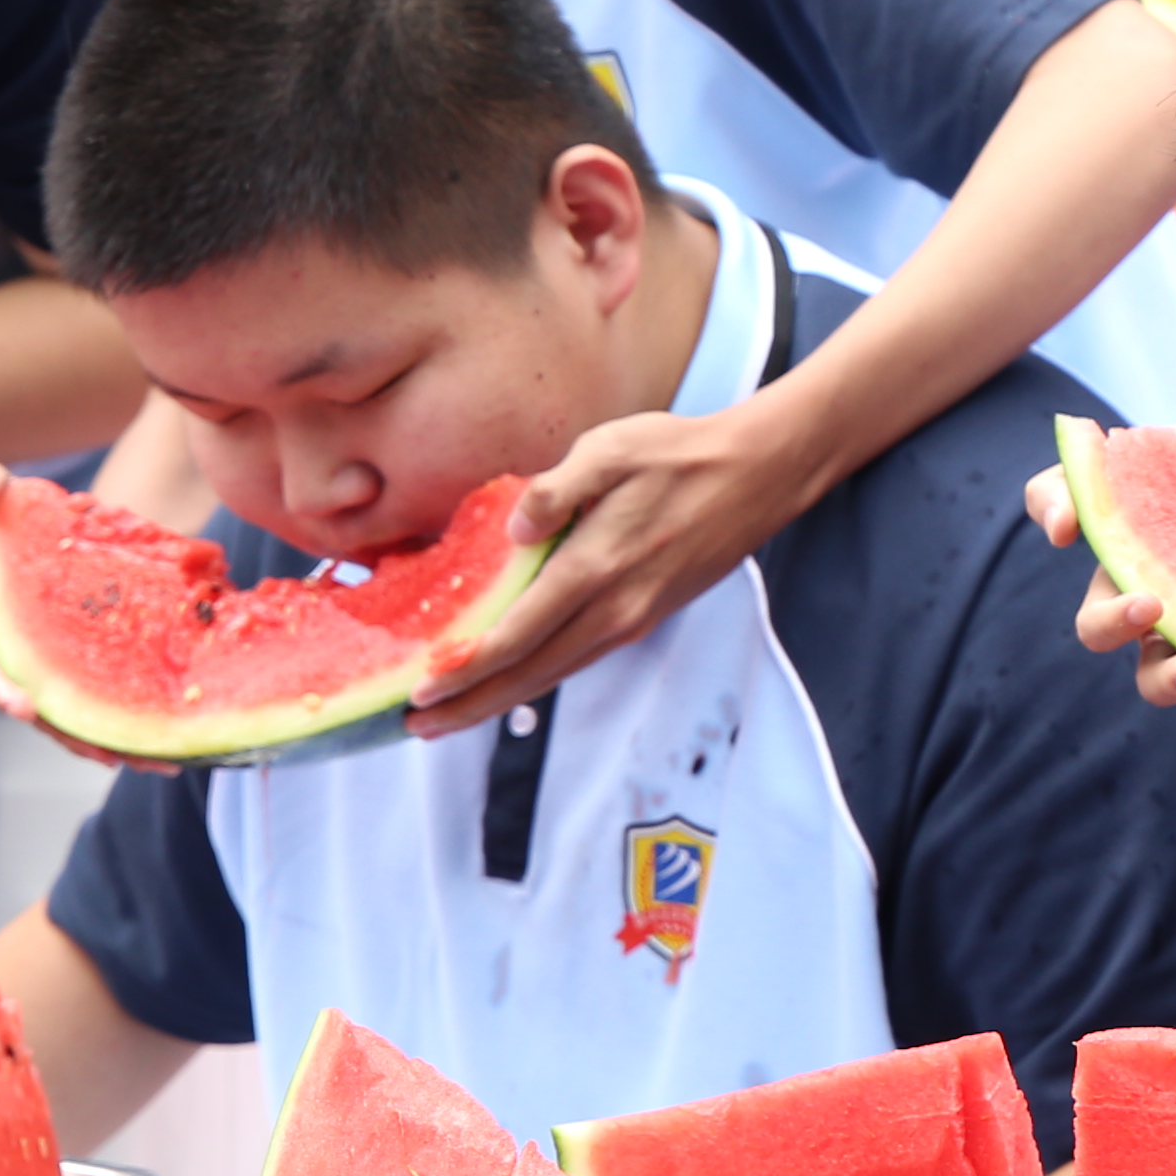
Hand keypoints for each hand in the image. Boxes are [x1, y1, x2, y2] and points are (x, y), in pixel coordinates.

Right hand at [0, 459, 190, 775]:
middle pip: (40, 711)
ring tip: (152, 759)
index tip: (25, 706)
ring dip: (112, 746)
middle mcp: (23, 659)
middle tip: (104, 753)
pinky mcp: (97, 680)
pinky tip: (171, 748)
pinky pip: (111, 717)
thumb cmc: (35, 511)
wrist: (90, 529)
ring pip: (80, 723)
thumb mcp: (7, 488)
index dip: (1, 689)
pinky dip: (137, 735)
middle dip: (68, 735)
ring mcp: (61, 674)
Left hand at [402, 397, 813, 738]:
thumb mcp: (612, 449)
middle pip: (529, 675)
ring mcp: (632, 619)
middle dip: (470, 705)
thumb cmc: (679, 454)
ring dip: (499, 701)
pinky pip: (577, 659)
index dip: (466, 669)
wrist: (758, 475)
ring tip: (452, 716)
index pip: (517, 636)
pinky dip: (535, 678)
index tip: (422, 689)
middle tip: (417, 727)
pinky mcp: (644, 617)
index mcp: (596, 567)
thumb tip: (512, 531)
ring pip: (554, 675)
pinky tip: (513, 677)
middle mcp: (614, 608)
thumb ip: (555, 488)